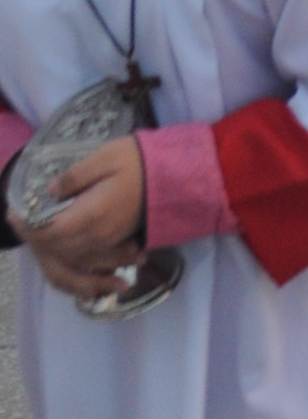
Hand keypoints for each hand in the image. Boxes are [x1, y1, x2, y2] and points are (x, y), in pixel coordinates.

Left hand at [18, 134, 145, 300]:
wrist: (179, 175)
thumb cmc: (140, 161)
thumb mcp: (104, 157)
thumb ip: (74, 176)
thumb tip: (49, 191)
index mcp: (90, 215)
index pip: (48, 231)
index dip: (27, 227)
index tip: (14, 213)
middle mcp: (97, 235)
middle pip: (57, 250)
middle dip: (35, 240)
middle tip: (21, 225)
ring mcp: (109, 241)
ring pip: (73, 261)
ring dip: (52, 253)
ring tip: (39, 241)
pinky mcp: (119, 240)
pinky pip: (91, 260)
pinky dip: (76, 262)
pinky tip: (70, 250)